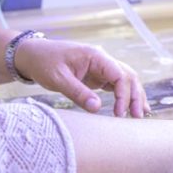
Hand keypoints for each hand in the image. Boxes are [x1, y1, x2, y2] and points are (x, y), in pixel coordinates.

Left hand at [13, 37, 149, 117]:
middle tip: (137, 116)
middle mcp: (102, 60)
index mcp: (95, 56)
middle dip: (135, 95)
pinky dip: (124, 96)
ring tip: (140, 115)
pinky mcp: (96, 76)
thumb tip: (98, 108)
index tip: (119, 113)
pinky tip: (130, 109)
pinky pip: (115, 85)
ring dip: (133, 96)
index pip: (119, 74)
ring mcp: (100, 68)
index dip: (124, 94)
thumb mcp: (58, 79)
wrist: (32, 55)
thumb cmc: (44, 63)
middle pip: (128, 76)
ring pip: (125, 80)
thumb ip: (78, 92)